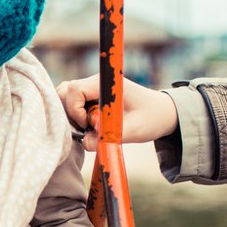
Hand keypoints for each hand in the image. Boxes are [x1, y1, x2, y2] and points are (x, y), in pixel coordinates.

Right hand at [56, 74, 179, 151]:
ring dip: (70, 116)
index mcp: (104, 84)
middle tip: (85, 129)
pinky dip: (73, 118)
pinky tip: (87, 128)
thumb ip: (109, 137)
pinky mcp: (90, 98)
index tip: (89, 125)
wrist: (162, 113)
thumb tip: (85, 143)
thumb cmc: (151, 118)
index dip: (75, 110)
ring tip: (87, 129)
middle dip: (68, 114)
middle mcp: (94, 83)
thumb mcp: (134, 131)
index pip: (74, 90)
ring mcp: (91, 90)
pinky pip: (71, 104)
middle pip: (64, 92)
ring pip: (64, 98)